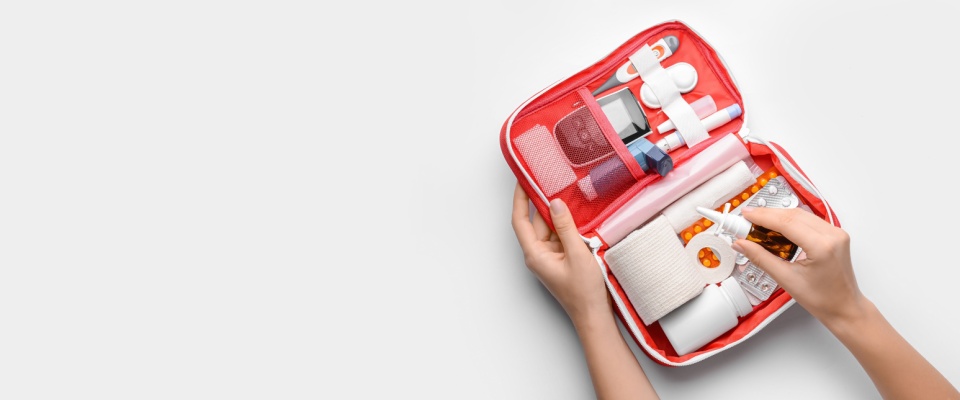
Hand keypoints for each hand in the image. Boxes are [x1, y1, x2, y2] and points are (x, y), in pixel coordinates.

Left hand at [510, 183, 610, 325]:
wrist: (594, 316)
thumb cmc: (584, 292)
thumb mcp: (577, 254)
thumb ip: (565, 227)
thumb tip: (555, 203)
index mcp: (535, 254)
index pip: (520, 220)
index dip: (520, 198)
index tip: (523, 180)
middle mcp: (539, 254)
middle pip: (536, 222)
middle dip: (543, 202)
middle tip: (550, 179)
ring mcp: (550, 257)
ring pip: (550, 228)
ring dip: (559, 214)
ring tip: (567, 192)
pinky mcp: (562, 259)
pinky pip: (561, 236)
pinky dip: (568, 225)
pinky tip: (577, 214)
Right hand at [731, 207, 866, 326]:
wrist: (844, 307)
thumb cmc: (823, 299)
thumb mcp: (786, 279)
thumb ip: (761, 258)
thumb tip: (742, 244)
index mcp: (822, 247)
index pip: (786, 222)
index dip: (763, 216)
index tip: (746, 216)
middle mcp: (833, 235)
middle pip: (793, 215)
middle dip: (768, 215)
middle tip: (747, 221)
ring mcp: (836, 233)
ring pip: (801, 215)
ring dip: (778, 217)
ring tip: (759, 225)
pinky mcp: (834, 235)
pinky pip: (809, 221)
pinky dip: (790, 222)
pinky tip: (777, 229)